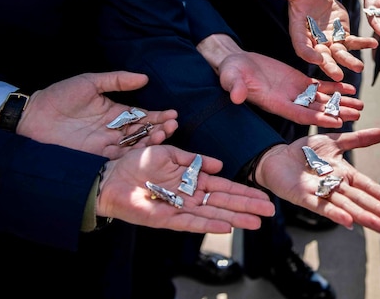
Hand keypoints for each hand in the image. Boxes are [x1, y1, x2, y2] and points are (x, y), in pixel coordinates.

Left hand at [18, 72, 177, 158]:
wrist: (32, 116)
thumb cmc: (59, 96)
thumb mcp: (90, 82)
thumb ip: (117, 80)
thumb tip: (144, 78)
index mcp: (114, 112)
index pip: (142, 115)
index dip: (158, 115)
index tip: (172, 114)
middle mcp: (113, 129)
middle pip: (143, 131)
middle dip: (160, 129)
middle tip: (173, 125)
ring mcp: (105, 143)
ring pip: (135, 145)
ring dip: (151, 141)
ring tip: (165, 134)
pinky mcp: (96, 156)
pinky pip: (119, 156)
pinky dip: (134, 154)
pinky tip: (147, 149)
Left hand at [98, 146, 274, 232]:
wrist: (109, 177)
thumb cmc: (136, 164)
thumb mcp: (168, 153)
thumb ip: (194, 159)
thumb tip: (219, 164)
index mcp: (191, 180)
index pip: (224, 187)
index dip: (243, 192)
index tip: (263, 196)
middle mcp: (189, 196)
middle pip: (224, 202)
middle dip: (247, 206)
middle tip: (270, 211)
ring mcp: (179, 208)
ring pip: (213, 214)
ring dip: (235, 218)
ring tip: (256, 222)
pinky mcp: (165, 219)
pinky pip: (190, 223)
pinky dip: (208, 225)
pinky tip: (225, 226)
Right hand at [216, 49, 363, 127]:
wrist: (236, 63)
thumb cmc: (232, 72)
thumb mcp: (232, 78)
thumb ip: (236, 88)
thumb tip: (236, 97)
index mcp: (275, 103)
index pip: (300, 114)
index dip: (319, 118)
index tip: (337, 122)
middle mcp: (288, 101)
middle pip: (317, 110)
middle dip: (337, 113)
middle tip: (358, 115)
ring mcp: (295, 92)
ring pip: (322, 100)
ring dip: (341, 103)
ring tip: (361, 105)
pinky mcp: (298, 81)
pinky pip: (320, 86)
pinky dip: (335, 88)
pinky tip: (350, 89)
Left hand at [253, 128, 379, 233]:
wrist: (277, 157)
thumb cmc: (305, 152)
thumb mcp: (335, 142)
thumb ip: (358, 140)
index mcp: (344, 175)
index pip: (368, 187)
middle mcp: (336, 186)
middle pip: (361, 200)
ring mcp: (321, 193)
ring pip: (346, 206)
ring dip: (363, 216)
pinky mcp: (304, 196)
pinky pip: (322, 206)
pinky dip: (335, 214)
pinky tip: (348, 222)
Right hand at [257, 0, 378, 81]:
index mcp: (299, 35)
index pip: (302, 48)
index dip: (309, 53)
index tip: (316, 58)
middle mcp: (314, 43)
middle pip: (322, 57)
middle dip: (330, 66)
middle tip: (338, 75)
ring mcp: (329, 42)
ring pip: (339, 54)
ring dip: (348, 60)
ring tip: (359, 66)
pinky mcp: (342, 36)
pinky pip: (353, 42)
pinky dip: (363, 43)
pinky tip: (374, 43)